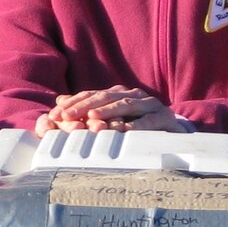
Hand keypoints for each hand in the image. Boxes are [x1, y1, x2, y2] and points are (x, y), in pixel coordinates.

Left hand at [34, 86, 191, 134]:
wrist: (173, 132)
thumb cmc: (138, 125)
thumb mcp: (112, 117)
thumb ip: (87, 108)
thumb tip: (59, 100)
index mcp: (119, 94)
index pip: (91, 95)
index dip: (72, 103)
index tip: (54, 114)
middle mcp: (133, 95)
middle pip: (105, 97)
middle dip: (84, 106)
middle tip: (66, 116)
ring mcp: (150, 104)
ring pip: (126, 105)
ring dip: (108, 111)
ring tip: (92, 118)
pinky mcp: (165, 117)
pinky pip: (149, 121)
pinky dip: (137, 125)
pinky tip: (125, 130)